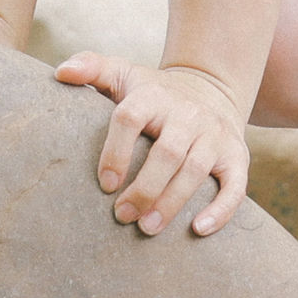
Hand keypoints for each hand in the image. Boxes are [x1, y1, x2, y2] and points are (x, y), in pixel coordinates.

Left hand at [56, 54, 251, 237]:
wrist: (212, 88)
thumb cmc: (155, 93)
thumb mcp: (125, 74)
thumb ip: (92, 68)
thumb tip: (60, 73)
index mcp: (154, 95)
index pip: (131, 117)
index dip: (115, 152)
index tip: (105, 184)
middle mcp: (188, 114)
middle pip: (167, 152)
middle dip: (144, 189)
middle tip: (122, 216)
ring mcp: (214, 135)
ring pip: (196, 170)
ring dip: (171, 203)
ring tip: (147, 228)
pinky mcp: (236, 155)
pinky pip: (235, 185)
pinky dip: (221, 209)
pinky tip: (199, 230)